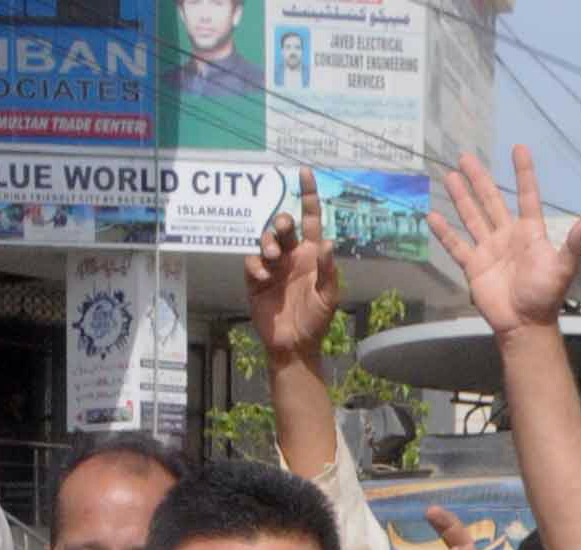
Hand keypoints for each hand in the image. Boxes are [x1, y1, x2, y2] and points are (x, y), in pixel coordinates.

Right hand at [246, 168, 339, 364]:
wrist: (293, 346)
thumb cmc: (315, 321)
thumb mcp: (328, 296)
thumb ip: (328, 270)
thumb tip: (328, 242)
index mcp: (312, 254)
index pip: (311, 218)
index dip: (308, 194)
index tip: (304, 172)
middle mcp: (292, 256)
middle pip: (284, 226)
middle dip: (281, 222)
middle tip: (283, 229)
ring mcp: (273, 268)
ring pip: (266, 240)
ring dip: (269, 243)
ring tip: (273, 260)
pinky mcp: (256, 281)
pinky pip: (252, 262)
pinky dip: (255, 265)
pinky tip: (262, 276)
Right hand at [429, 146, 580, 338]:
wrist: (525, 323)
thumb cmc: (546, 295)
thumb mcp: (564, 268)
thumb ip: (572, 244)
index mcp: (529, 231)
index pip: (526, 195)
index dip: (523, 172)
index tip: (518, 148)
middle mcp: (507, 234)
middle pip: (490, 200)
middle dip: (479, 178)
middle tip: (466, 155)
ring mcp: (488, 249)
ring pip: (472, 216)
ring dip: (460, 197)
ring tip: (449, 176)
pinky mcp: (473, 266)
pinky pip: (456, 246)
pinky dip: (444, 233)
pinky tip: (432, 217)